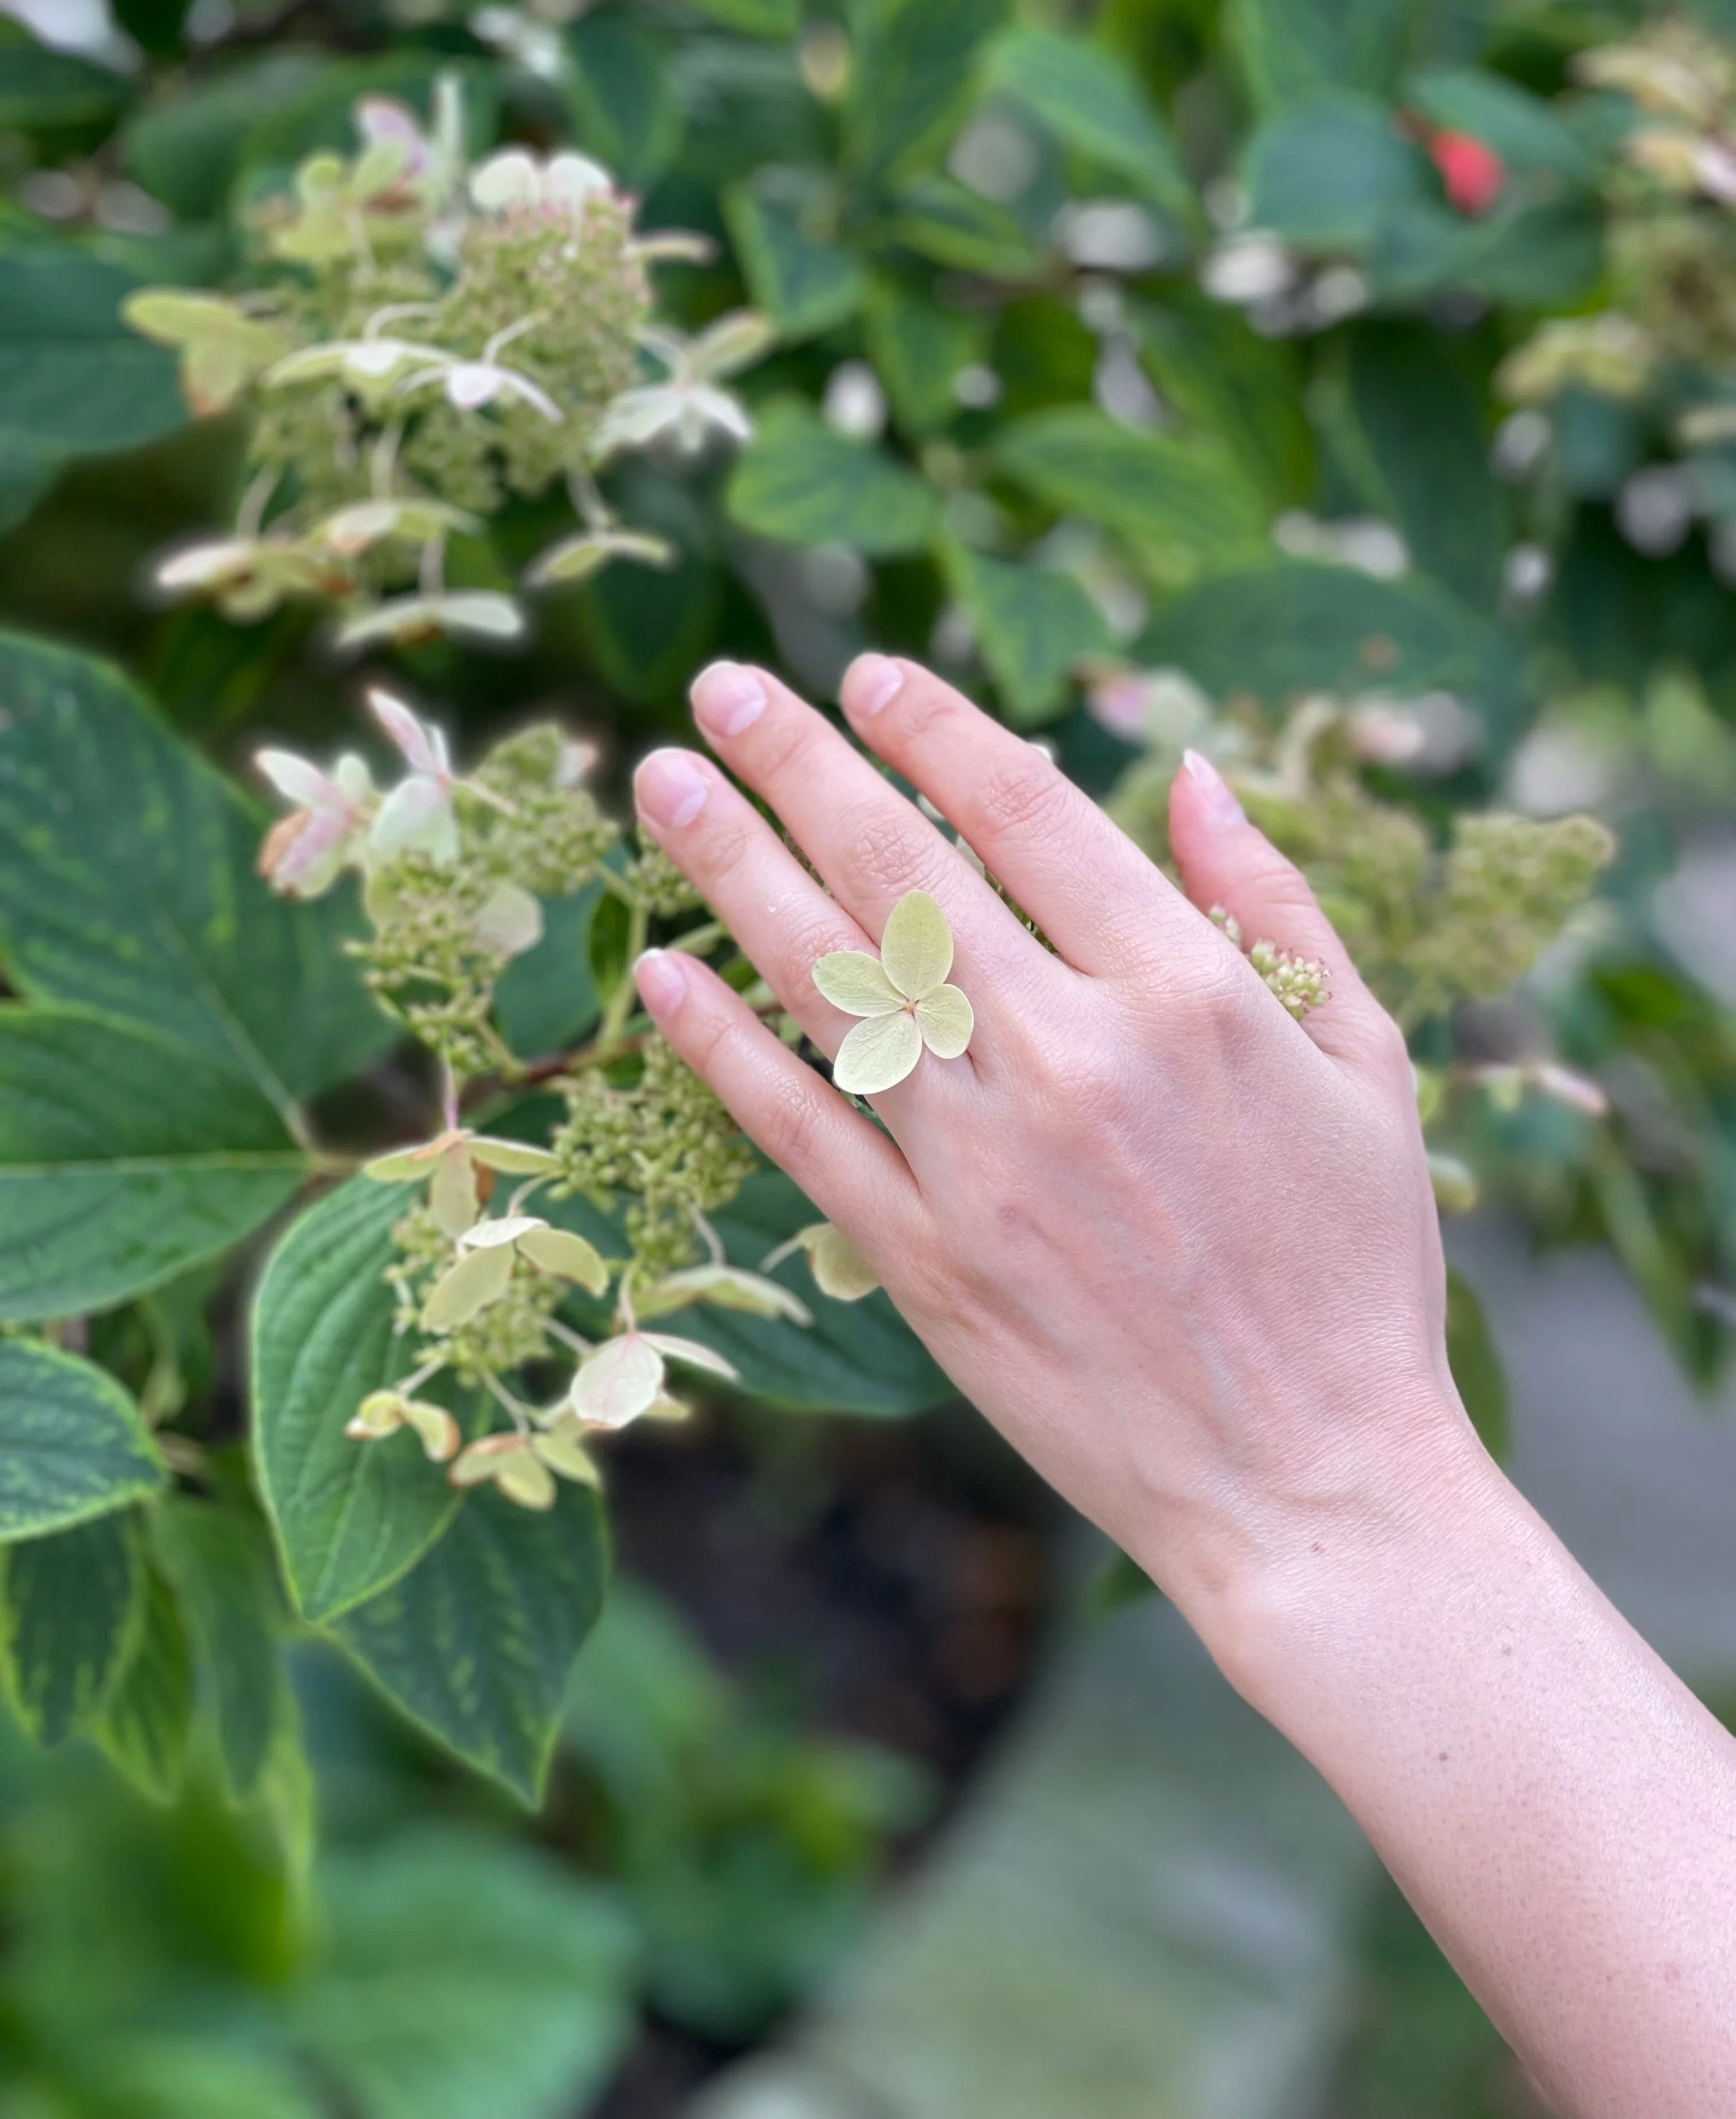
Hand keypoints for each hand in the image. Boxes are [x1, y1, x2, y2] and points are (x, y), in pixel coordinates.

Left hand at [630, 653, 1483, 1678]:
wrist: (1310, 1484)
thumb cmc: (1357, 1269)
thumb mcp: (1365, 1063)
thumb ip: (1274, 904)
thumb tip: (1188, 771)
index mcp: (1188, 996)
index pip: (1030, 814)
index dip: (934, 730)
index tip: (868, 675)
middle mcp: (1071, 1060)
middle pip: (903, 871)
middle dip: (798, 763)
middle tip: (721, 687)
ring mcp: (983, 1165)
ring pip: (830, 982)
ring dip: (731, 869)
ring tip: (659, 783)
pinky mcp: (923, 1263)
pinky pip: (800, 1130)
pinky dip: (722, 1049)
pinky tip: (661, 975)